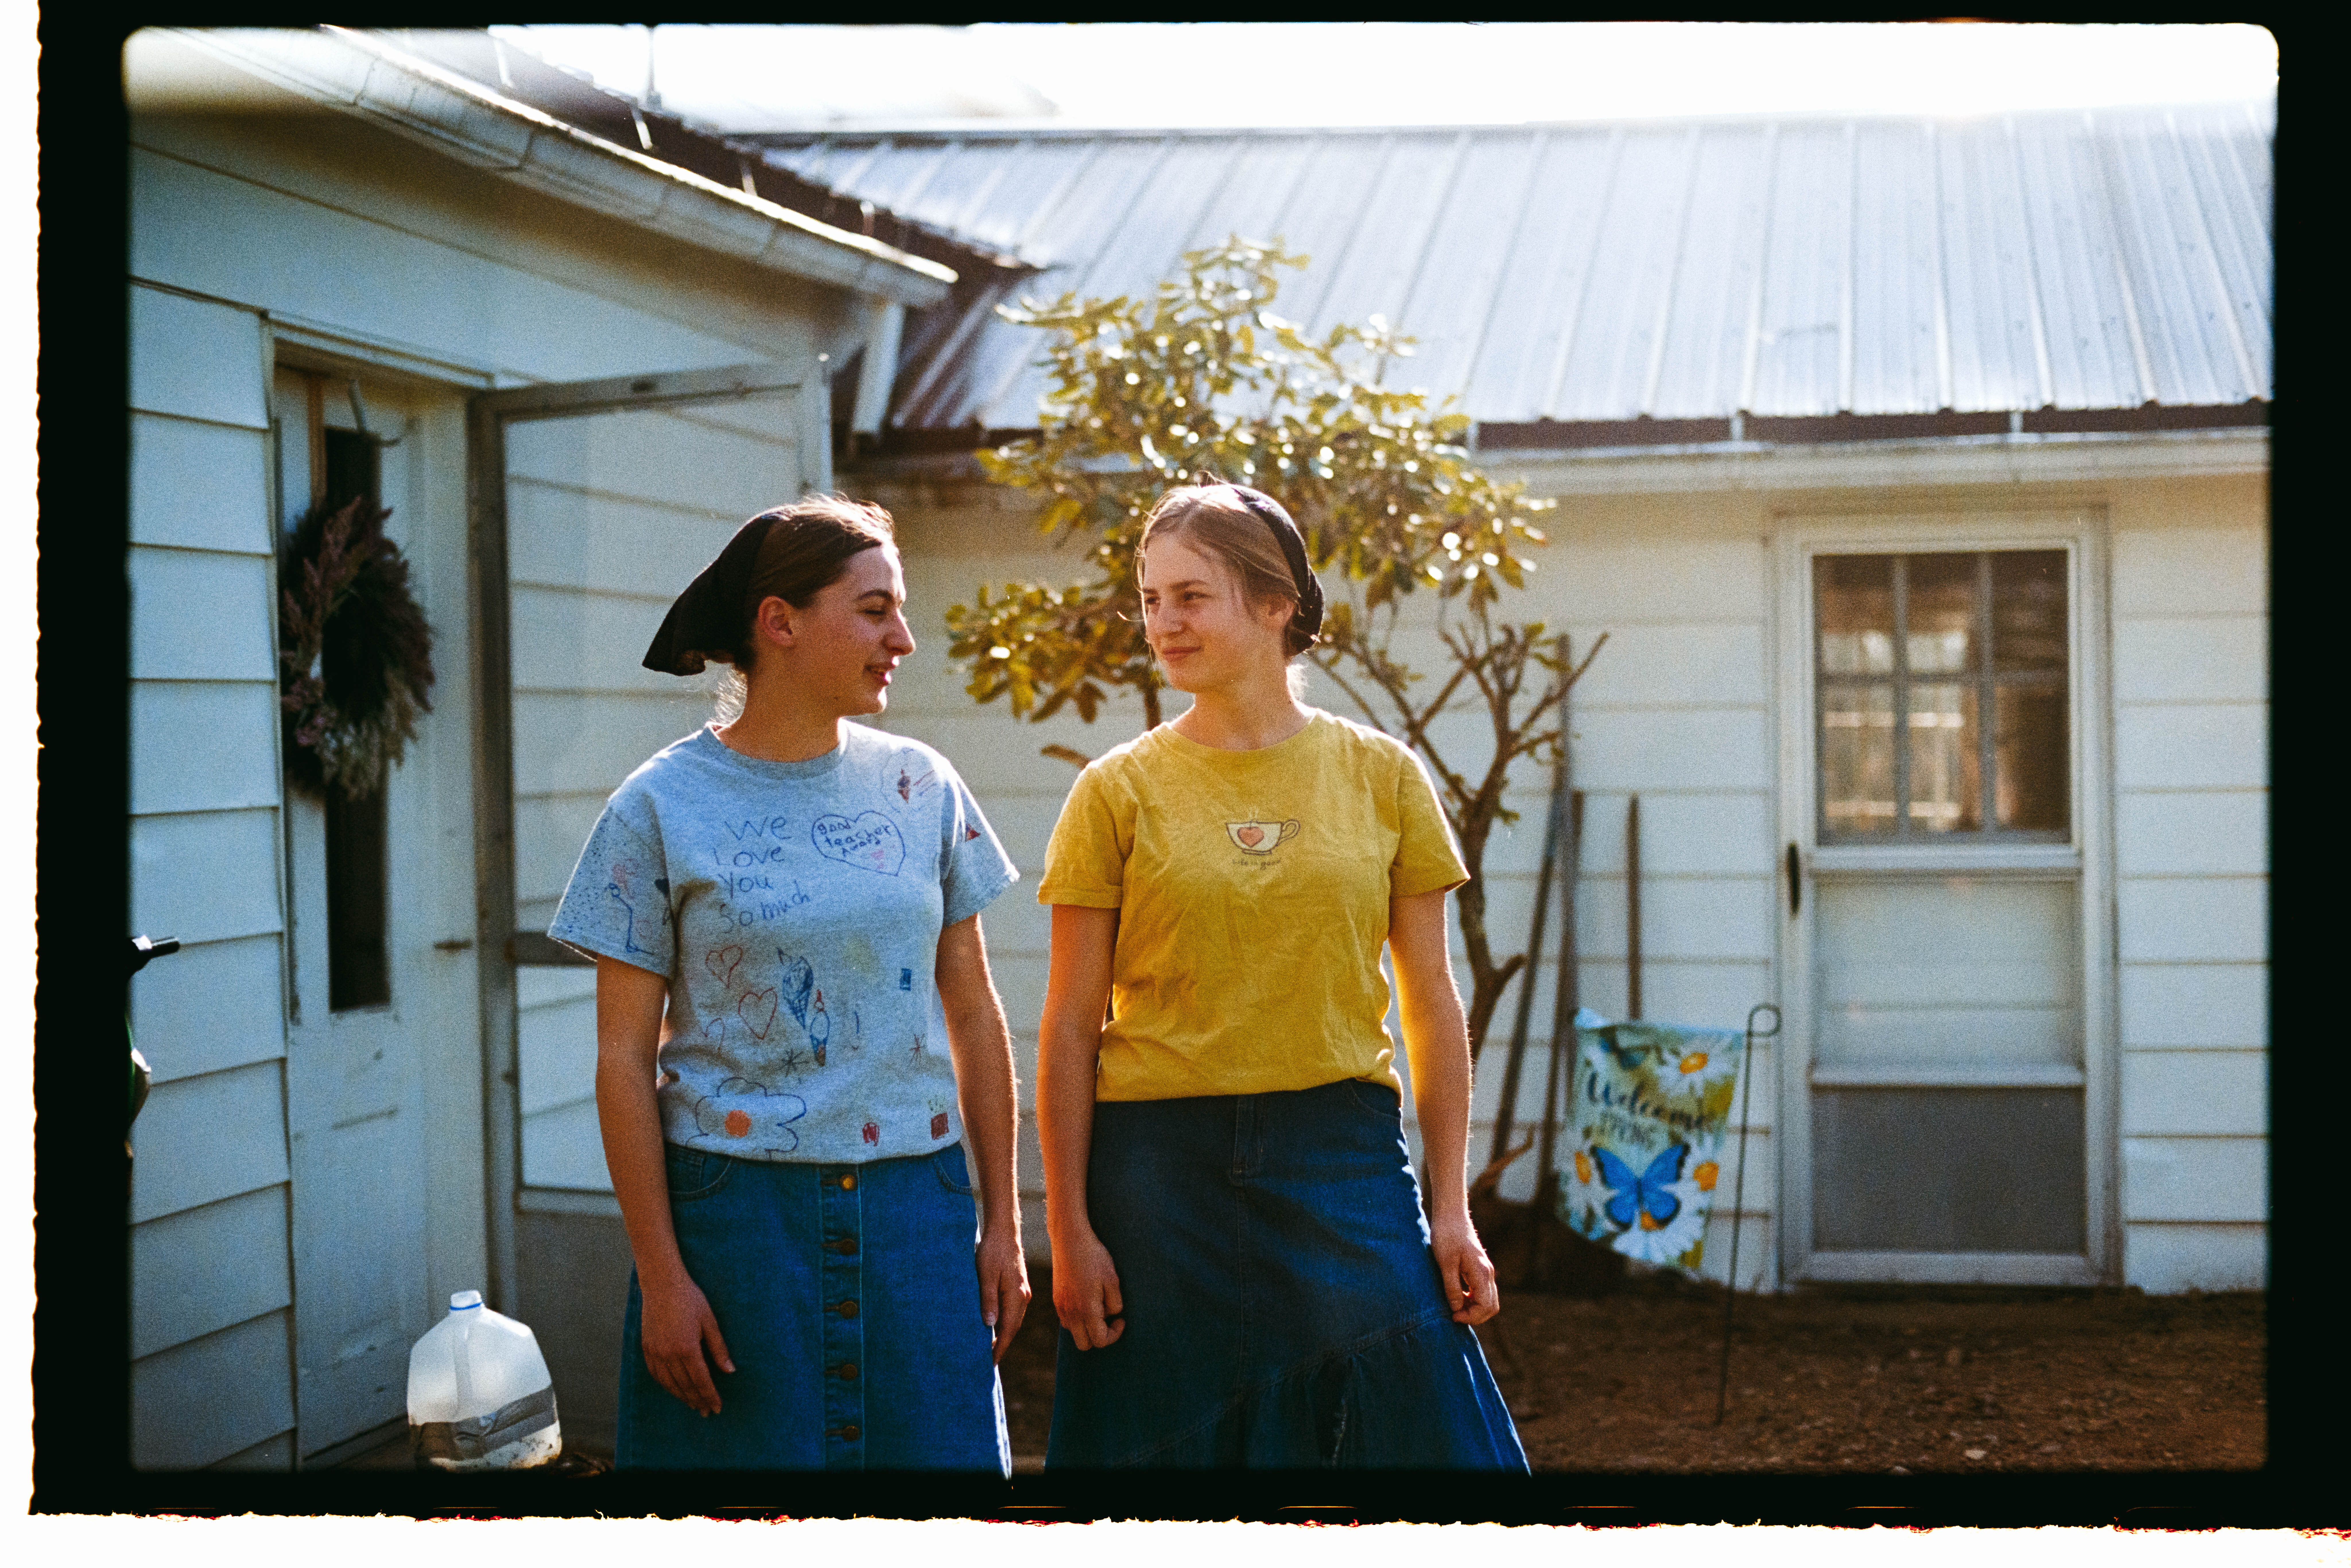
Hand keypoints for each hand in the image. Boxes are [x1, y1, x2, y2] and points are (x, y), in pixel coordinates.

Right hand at [638, 1271, 733, 1415]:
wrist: (662, 1284)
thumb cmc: (690, 1299)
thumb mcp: (710, 1322)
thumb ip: (719, 1348)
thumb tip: (730, 1371)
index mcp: (687, 1348)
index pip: (701, 1381)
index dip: (710, 1396)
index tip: (717, 1408)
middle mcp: (669, 1354)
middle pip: (685, 1386)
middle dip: (697, 1400)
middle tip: (707, 1412)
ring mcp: (655, 1352)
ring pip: (669, 1383)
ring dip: (681, 1396)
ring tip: (693, 1404)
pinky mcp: (646, 1348)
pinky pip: (655, 1374)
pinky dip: (666, 1385)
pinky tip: (673, 1389)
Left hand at [977, 1227, 1031, 1363]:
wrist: (1004, 1231)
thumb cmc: (992, 1251)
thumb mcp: (985, 1275)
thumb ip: (988, 1300)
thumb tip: (990, 1325)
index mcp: (1016, 1296)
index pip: (1009, 1329)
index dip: (1000, 1347)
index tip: (990, 1363)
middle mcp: (1023, 1296)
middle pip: (1013, 1327)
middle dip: (1002, 1345)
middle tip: (987, 1361)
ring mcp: (1022, 1292)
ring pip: (1013, 1320)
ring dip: (1003, 1335)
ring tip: (990, 1348)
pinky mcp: (1018, 1287)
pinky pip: (1012, 1311)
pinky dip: (1005, 1322)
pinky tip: (995, 1326)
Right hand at [1051, 1228, 1124, 1349]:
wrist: (1069, 1240)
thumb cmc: (1093, 1257)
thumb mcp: (1112, 1279)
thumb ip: (1114, 1303)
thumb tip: (1112, 1314)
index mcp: (1086, 1310)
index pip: (1100, 1341)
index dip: (1114, 1335)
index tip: (1120, 1320)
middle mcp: (1070, 1313)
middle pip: (1084, 1344)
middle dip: (1099, 1337)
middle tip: (1109, 1318)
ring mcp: (1061, 1307)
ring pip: (1073, 1332)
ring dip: (1086, 1328)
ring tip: (1097, 1307)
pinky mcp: (1056, 1298)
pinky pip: (1066, 1320)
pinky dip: (1077, 1318)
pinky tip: (1085, 1301)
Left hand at [1429, 1207, 1500, 1325]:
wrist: (1451, 1215)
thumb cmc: (1446, 1235)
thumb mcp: (1445, 1263)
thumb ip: (1452, 1287)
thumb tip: (1456, 1308)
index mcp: (1482, 1273)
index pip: (1486, 1306)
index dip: (1471, 1316)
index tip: (1453, 1315)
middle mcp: (1488, 1273)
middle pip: (1491, 1306)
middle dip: (1475, 1316)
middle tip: (1454, 1314)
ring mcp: (1485, 1271)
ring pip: (1487, 1299)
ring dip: (1473, 1307)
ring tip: (1454, 1305)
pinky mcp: (1479, 1268)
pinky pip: (1481, 1291)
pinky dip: (1472, 1299)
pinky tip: (1457, 1295)